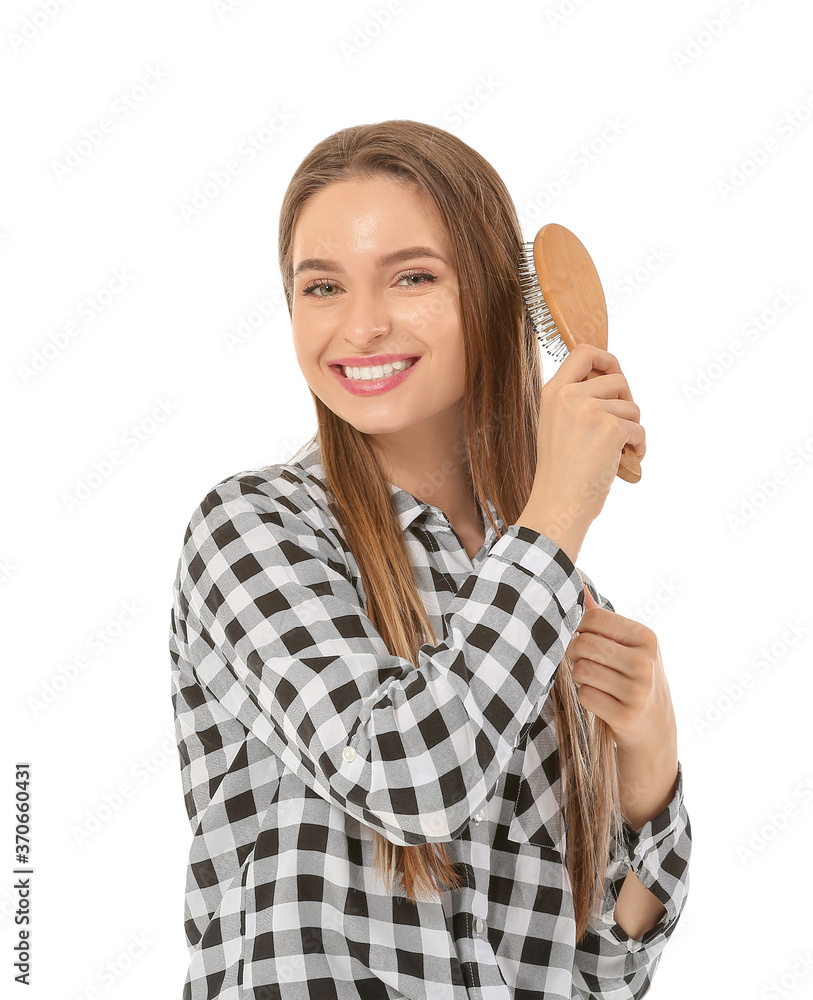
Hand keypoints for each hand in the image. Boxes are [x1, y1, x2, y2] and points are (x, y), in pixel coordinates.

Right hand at [533, 344, 645, 530]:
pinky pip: (638, 428)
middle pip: (617, 379)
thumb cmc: (558, 473)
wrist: (557, 503)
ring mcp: (590, 411)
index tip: (614, 372)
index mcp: (552, 393)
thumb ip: (575, 401)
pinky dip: (638, 446)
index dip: (606, 358)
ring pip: (631, 407)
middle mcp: (570, 396)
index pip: (583, 352)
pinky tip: (626, 460)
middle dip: (626, 401)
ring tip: (619, 451)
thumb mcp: (555, 425)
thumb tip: (614, 384)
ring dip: (632, 429)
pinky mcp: (611, 428)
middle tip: (621, 424)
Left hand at [568, 587, 675, 760]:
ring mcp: (637, 691)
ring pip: (581, 671)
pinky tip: (601, 700)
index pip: (593, 619)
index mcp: (646, 638)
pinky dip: (586, 697)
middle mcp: (645, 662)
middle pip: (583, 644)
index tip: (583, 638)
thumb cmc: (635, 677)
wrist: (655, 726)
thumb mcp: (629, 645)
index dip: (579, 628)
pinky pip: (585, 696)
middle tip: (582, 661)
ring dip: (580, 677)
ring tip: (594, 681)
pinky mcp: (626, 716)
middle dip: (574, 653)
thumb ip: (603, 618)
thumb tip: (580, 587)